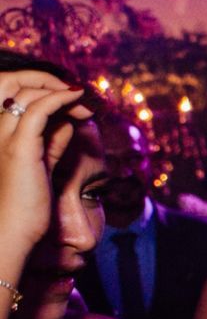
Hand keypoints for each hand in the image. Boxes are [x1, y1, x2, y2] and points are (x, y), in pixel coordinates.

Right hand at [0, 71, 92, 251]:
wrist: (10, 233)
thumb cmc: (26, 206)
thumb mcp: (42, 165)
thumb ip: (52, 142)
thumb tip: (68, 122)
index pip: (18, 97)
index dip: (47, 91)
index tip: (76, 100)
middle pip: (20, 89)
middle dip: (54, 86)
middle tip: (85, 97)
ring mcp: (4, 138)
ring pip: (27, 94)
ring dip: (61, 90)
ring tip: (86, 100)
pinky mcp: (19, 148)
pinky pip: (38, 110)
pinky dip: (60, 98)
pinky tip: (78, 99)